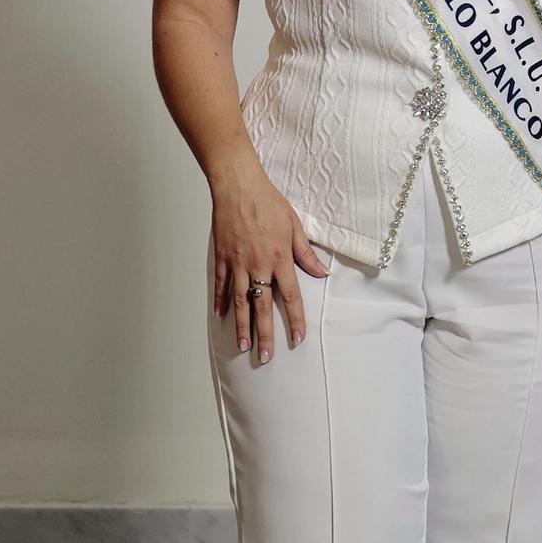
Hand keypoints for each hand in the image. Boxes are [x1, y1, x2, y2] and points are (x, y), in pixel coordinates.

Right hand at [210, 173, 329, 362]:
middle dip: (265, 334)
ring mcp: (237, 263)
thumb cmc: (268, 202)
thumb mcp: (295, 226)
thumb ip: (306, 253)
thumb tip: (321, 272)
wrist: (238, 185)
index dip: (295, 320)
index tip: (297, 338)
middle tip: (265, 356)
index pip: (290, 297)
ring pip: (240, 301)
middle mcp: (258, 265)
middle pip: (262, 307)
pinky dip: (220, 301)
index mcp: (280, 258)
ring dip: (242, 326)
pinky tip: (221, 317)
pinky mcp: (222, 257)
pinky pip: (220, 284)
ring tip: (243, 346)